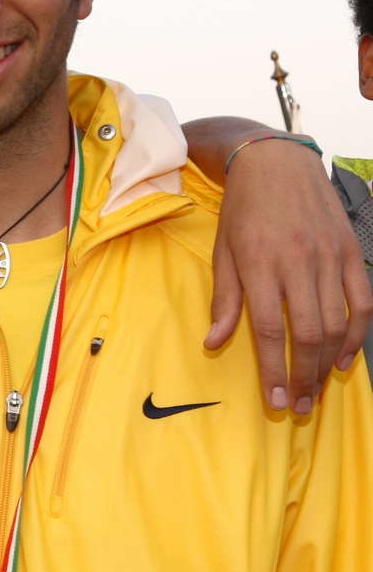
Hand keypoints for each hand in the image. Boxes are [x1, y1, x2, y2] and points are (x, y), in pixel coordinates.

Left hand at [205, 136, 372, 412]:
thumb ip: (224, 300)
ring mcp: (330, 257)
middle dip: (303, 377)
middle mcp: (299, 263)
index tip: (272, 400)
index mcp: (260, 265)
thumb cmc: (243, 212)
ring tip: (315, 390)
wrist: (277, 164)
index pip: (271, 330)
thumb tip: (214, 343)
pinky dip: (356, 334)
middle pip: (307, 334)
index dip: (273, 370)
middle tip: (296, 407)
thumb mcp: (223, 253)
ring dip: (327, 364)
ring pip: (336, 323)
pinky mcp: (352, 252)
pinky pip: (362, 301)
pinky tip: (343, 359)